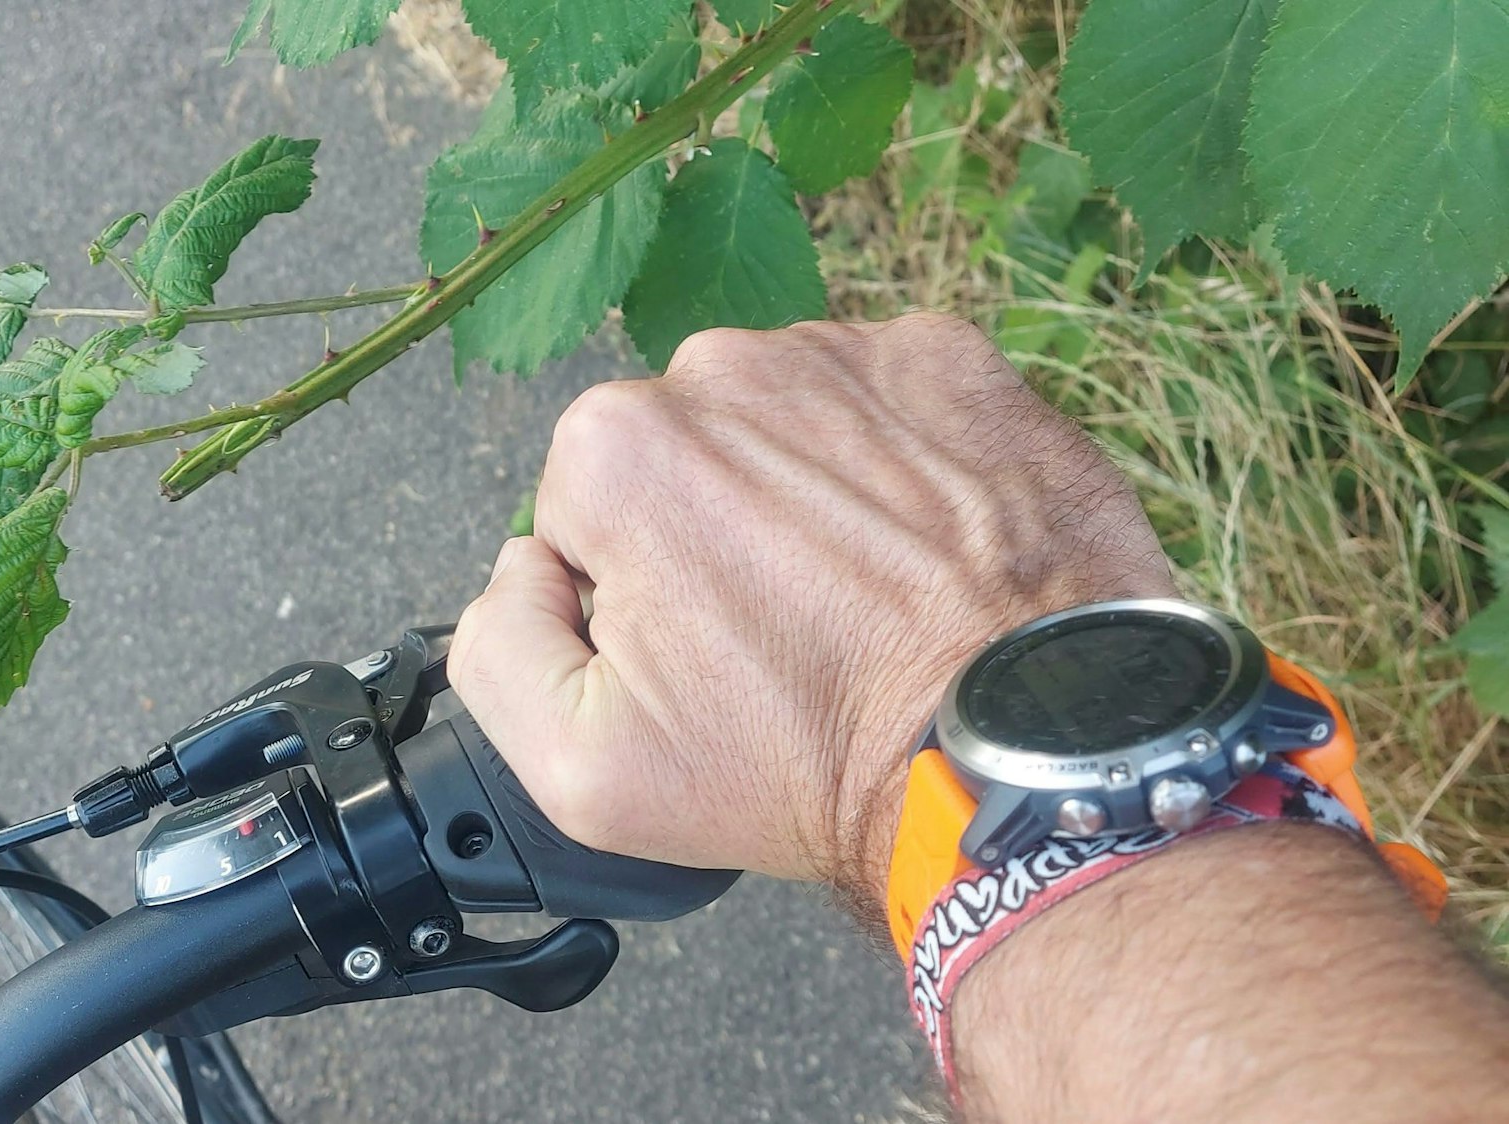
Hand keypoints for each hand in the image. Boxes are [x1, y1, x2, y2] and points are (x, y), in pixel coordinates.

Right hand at [449, 315, 1173, 919]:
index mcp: (617, 445)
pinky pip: (884, 401)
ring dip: (805, 491)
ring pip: (782, 421)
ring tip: (866, 594)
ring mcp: (847, 352)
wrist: (1021, 750)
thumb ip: (494, 648)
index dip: (632, 596)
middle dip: (712, 531)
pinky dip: (897, 462)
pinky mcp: (954, 358)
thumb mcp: (579, 768)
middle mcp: (722, 364)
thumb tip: (523, 564)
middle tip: (787, 632)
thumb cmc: (808, 764)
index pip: (584, 512)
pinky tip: (927, 547)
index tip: (706, 655)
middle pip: (681, 453)